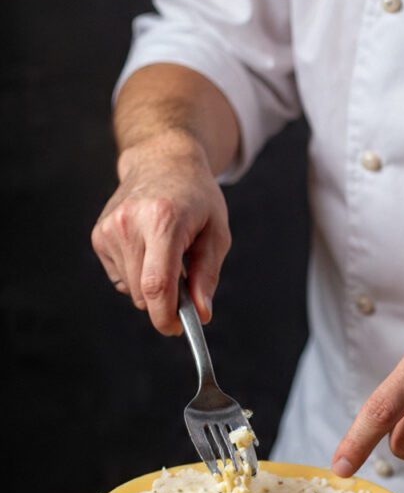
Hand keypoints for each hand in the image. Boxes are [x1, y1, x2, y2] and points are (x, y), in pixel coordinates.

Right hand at [92, 131, 230, 334]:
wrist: (163, 163)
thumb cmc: (197, 198)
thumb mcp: (217, 234)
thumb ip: (207, 276)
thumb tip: (201, 314)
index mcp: (163, 222)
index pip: (157, 284)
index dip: (164, 315)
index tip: (176, 329)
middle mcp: (130, 224)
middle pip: (142, 291)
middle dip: (165, 301)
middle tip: (186, 282)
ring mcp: (109, 229)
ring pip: (131, 288)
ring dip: (152, 285)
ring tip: (168, 254)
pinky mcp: (98, 235)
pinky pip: (120, 276)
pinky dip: (137, 273)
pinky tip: (148, 249)